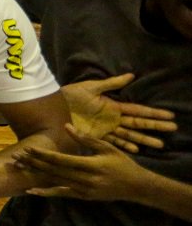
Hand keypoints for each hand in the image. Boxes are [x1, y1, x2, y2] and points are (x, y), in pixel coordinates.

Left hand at [13, 125, 155, 201]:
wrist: (136, 187)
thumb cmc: (122, 163)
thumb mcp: (107, 147)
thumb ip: (85, 139)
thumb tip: (66, 126)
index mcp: (91, 165)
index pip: (61, 160)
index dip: (43, 154)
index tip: (28, 148)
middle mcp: (85, 179)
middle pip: (54, 171)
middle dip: (34, 163)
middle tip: (16, 156)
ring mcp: (83, 190)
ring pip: (55, 181)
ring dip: (36, 174)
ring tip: (20, 168)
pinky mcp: (83, 196)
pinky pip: (61, 194)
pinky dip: (46, 192)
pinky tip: (31, 190)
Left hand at [61, 73, 176, 151]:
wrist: (52, 107)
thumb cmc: (70, 95)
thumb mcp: (91, 87)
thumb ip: (111, 83)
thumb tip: (131, 75)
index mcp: (113, 106)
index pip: (138, 110)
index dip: (153, 113)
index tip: (169, 115)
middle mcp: (112, 119)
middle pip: (138, 123)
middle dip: (155, 126)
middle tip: (173, 129)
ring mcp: (105, 129)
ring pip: (129, 135)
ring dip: (144, 139)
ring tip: (160, 144)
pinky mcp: (95, 137)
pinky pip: (113, 142)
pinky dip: (124, 146)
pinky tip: (136, 150)